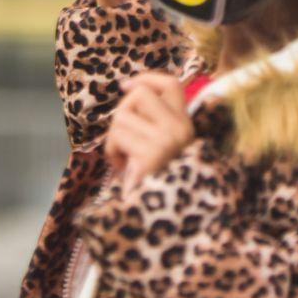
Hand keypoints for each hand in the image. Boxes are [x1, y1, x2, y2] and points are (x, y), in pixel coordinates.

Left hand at [102, 72, 192, 188]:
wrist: (159, 219)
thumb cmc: (152, 180)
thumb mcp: (161, 146)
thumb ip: (152, 120)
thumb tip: (128, 89)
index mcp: (185, 125)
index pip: (171, 85)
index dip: (147, 78)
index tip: (126, 85)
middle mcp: (180, 130)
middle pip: (141, 94)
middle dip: (122, 112)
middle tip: (123, 137)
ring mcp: (167, 141)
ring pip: (122, 116)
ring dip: (114, 138)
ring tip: (124, 158)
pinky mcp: (150, 154)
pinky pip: (116, 136)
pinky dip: (112, 152)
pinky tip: (122, 167)